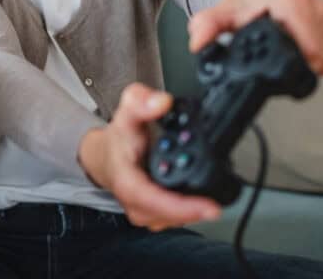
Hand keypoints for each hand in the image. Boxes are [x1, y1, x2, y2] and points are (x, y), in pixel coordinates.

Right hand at [78, 83, 220, 230]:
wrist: (104, 156)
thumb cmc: (116, 141)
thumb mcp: (125, 115)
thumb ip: (140, 102)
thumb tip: (162, 102)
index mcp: (127, 182)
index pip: (154, 200)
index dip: (182, 207)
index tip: (210, 207)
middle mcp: (134, 202)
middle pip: (169, 215)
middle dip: (196, 209)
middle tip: (218, 199)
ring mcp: (143, 212)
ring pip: (174, 220)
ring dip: (193, 209)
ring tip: (207, 194)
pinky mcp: (152, 215)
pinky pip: (175, 218)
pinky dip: (189, 209)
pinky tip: (197, 197)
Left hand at [188, 0, 322, 74]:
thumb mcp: (222, 12)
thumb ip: (207, 26)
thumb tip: (197, 44)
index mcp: (291, 4)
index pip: (309, 48)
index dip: (296, 66)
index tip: (279, 71)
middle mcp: (315, 6)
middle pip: (318, 56)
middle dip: (298, 66)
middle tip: (275, 59)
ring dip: (308, 62)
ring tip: (285, 51)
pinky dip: (319, 56)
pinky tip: (298, 50)